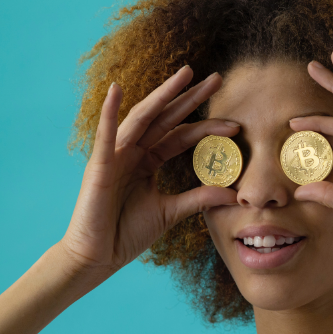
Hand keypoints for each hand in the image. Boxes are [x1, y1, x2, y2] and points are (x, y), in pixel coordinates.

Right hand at [57, 66, 239, 281]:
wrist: (97, 258)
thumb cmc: (126, 234)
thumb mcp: (170, 213)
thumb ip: (199, 199)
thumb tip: (234, 194)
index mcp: (147, 161)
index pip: (181, 136)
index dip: (207, 128)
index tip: (236, 125)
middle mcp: (132, 152)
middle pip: (166, 118)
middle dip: (190, 97)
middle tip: (217, 78)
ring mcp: (115, 156)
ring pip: (142, 118)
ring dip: (162, 95)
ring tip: (184, 75)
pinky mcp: (98, 166)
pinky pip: (105, 136)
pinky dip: (109, 113)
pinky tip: (115, 91)